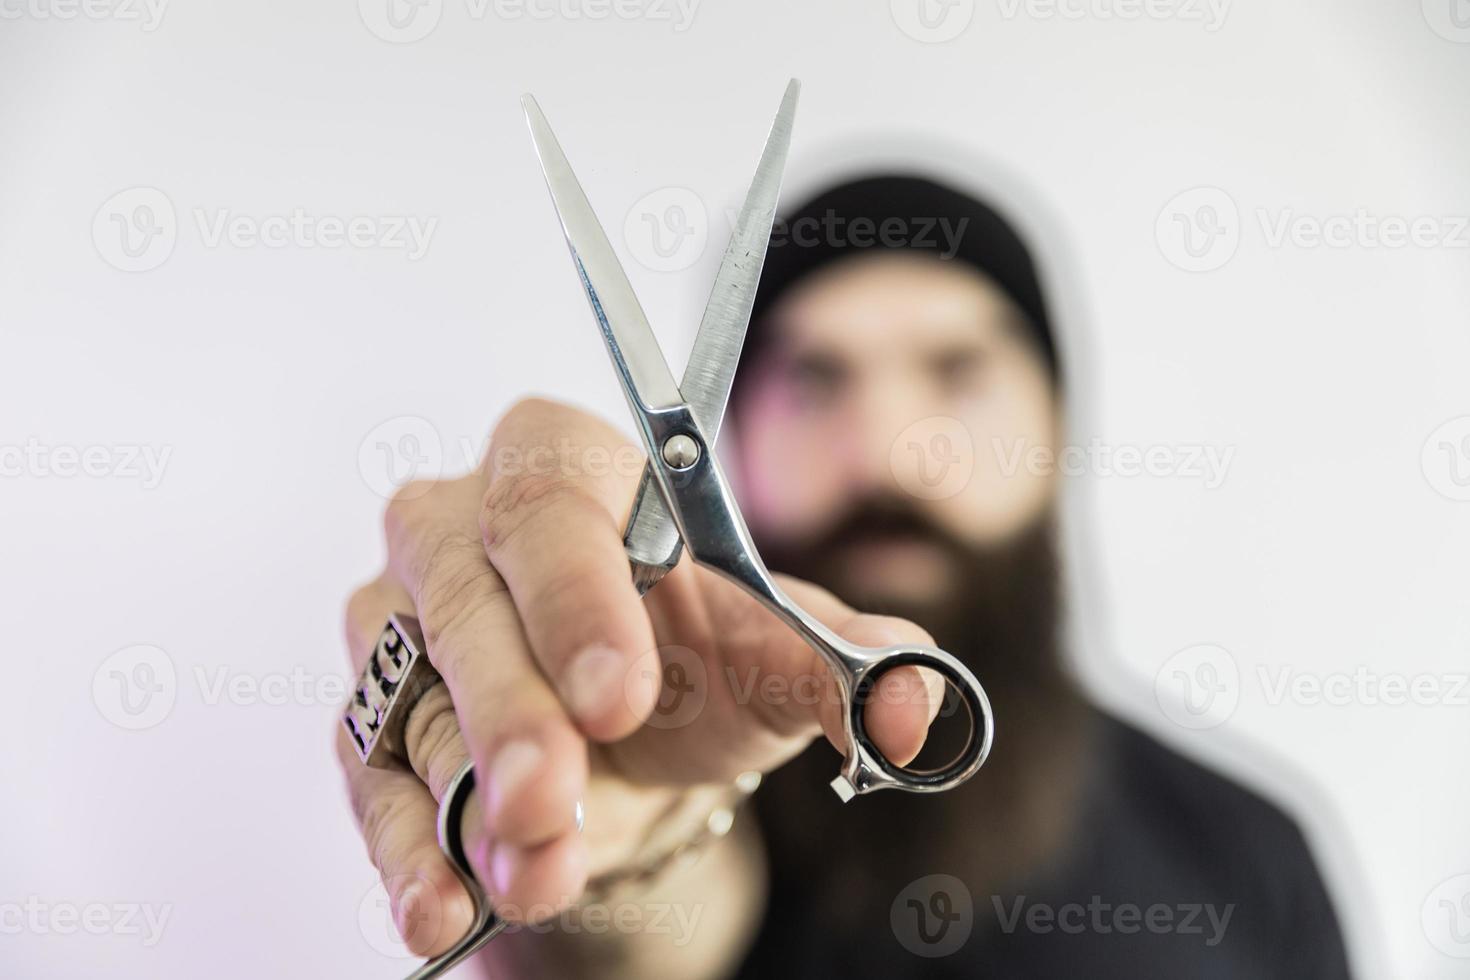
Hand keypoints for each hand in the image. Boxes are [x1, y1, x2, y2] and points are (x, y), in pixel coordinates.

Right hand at [335, 397, 942, 957]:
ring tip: (536, 874)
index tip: (621, 693)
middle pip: (464, 606)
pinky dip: (408, 854)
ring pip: (415, 708)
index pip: (548, 505)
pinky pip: (371, 784)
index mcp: (557, 464)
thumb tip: (913, 710)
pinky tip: (442, 908)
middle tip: (552, 799)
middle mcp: (452, 527)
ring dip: (472, 804)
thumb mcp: (779, 654)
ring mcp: (397, 626)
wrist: (635, 737)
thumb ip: (846, 665)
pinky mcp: (368, 721)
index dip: (575, 597)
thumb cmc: (698, 657)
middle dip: (512, 714)